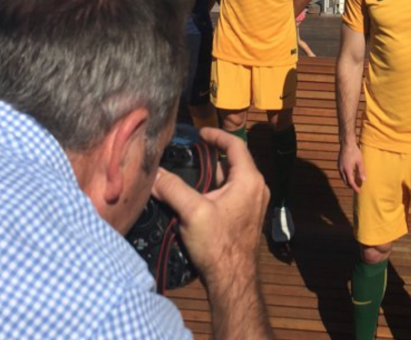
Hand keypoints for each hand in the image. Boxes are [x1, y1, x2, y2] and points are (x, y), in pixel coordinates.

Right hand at [151, 127, 268, 277]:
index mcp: (249, 180)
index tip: (201, 133)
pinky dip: (216, 188)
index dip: (217, 135)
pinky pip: (232, 192)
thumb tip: (154, 173)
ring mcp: (253, 203)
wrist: (232, 278)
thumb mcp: (192, 212)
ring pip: (231, 178)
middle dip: (211, 155)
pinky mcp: (246, 216)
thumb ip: (172, 188)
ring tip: (189, 172)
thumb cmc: (218, 244)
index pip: (235, 145)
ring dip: (212, 173)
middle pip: (233, 161)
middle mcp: (256, 188)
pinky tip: (197, 195)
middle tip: (190, 152)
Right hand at [338, 143, 364, 192]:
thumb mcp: (360, 162)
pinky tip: (350, 174)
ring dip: (348, 181)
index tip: (358, 191)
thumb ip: (361, 171)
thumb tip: (364, 180)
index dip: (354, 188)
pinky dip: (346, 176)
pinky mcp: (339, 164)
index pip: (350, 182)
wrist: (346, 144)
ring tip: (354, 181)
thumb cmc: (355, 152)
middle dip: (351, 185)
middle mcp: (342, 170)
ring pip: (343, 178)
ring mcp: (339, 167)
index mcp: (347, 170)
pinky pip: (342, 173)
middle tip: (357, 187)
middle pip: (346, 181)